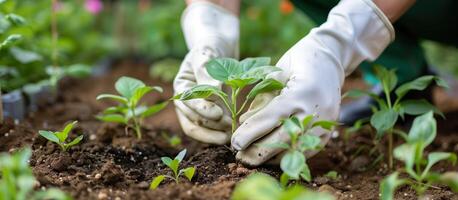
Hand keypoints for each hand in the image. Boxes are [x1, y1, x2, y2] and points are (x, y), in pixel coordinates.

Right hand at [174, 1, 238, 144]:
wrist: (219, 43)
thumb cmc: (211, 45)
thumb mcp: (207, 54)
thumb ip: (206, 71)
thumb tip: (213, 91)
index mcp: (181, 88)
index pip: (187, 106)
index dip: (202, 112)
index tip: (219, 114)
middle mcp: (187, 101)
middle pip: (193, 122)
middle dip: (211, 128)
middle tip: (230, 130)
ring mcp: (200, 108)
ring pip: (203, 129)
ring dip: (216, 134)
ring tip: (233, 135)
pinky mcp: (214, 112)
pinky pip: (215, 127)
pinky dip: (223, 131)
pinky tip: (236, 132)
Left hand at [231, 0, 394, 165]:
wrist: (331, 59)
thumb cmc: (299, 61)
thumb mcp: (276, 73)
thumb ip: (262, 98)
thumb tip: (242, 123)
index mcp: (301, 92)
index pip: (270, 119)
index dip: (250, 133)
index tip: (234, 143)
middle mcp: (316, 111)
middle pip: (282, 140)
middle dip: (258, 153)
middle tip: (239, 157)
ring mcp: (324, 124)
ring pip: (293, 150)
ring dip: (271, 158)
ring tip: (251, 158)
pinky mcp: (327, 133)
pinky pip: (305, 152)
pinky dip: (286, 156)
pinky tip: (270, 157)